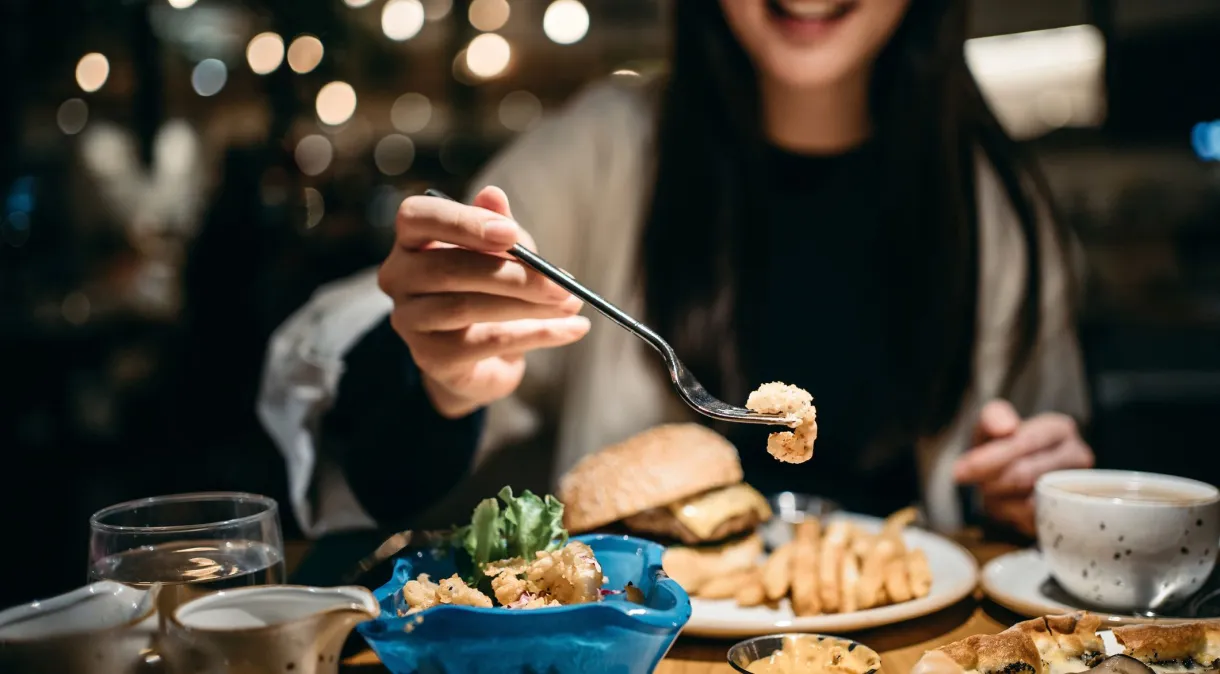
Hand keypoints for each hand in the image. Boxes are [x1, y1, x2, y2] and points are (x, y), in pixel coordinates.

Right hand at [378, 186, 589, 418]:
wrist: (485, 356)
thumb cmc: (490, 289)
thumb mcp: (503, 252)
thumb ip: (499, 226)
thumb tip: (493, 195)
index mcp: (412, 240)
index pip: (416, 217)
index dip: (462, 222)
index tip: (510, 234)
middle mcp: (398, 277)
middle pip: (447, 268)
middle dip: (513, 275)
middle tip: (561, 283)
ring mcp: (410, 321)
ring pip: (466, 308)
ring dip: (528, 306)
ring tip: (571, 304)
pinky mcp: (431, 357)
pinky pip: (487, 342)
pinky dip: (537, 335)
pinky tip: (573, 329)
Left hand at [953, 400, 1093, 535]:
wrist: (1009, 475)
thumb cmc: (1001, 446)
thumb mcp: (990, 425)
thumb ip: (993, 417)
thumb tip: (1006, 427)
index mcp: (1059, 429)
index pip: (1025, 442)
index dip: (991, 458)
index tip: (959, 472)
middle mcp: (1077, 457)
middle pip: (1025, 474)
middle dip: (991, 481)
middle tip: (977, 484)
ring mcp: (1077, 488)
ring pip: (1028, 500)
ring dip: (998, 499)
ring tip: (991, 491)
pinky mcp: (1069, 515)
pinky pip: (1032, 520)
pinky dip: (1009, 514)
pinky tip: (1004, 504)